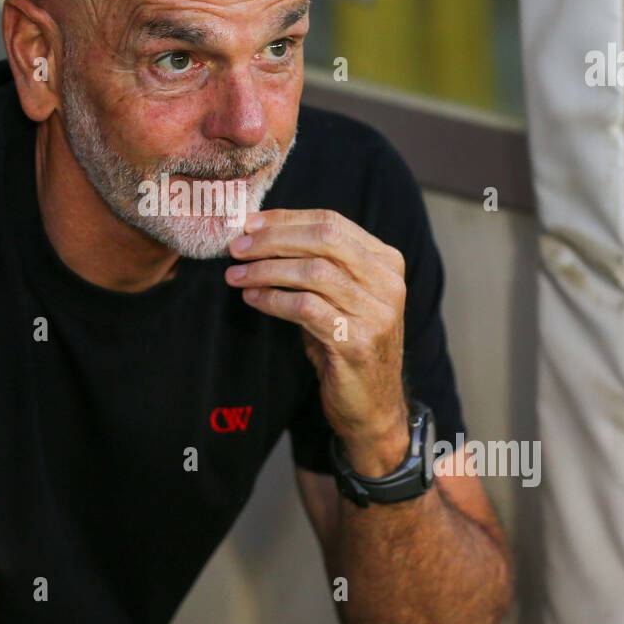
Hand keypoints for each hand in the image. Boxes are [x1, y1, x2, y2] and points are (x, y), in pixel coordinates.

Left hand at [224, 208, 409, 475]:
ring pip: (313, 272)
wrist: (373, 405)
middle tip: (236, 248)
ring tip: (236, 276)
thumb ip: (317, 263)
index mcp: (386, 261)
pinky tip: (253, 299)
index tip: (248, 224)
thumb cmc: (347, 342)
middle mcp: (387, 282)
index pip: (331, 222)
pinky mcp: (358, 342)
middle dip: (273, 240)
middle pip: (323, 240)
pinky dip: (273, 300)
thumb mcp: (340, 296)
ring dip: (266, 270)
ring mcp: (377, 312)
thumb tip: (259, 235)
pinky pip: (306, 308)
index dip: (285, 219)